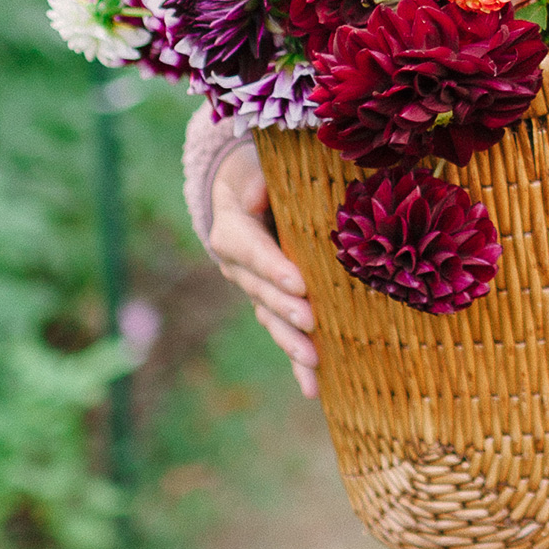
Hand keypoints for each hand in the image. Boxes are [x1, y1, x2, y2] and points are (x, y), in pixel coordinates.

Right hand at [208, 145, 317, 397]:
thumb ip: (259, 174)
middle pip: (260, 290)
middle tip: (312, 322)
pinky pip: (283, 333)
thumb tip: (257, 193)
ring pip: (271, 318)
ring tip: (315, 362)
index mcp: (233, 228)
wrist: (252, 187)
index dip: (271, 266)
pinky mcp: (273, 305)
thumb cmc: (265, 167)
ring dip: (292, 342)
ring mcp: (254, 289)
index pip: (250, 248)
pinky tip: (314, 388)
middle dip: (286, 309)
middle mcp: (238, 265)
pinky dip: (297, 361)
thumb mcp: (259, 161)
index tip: (297, 282)